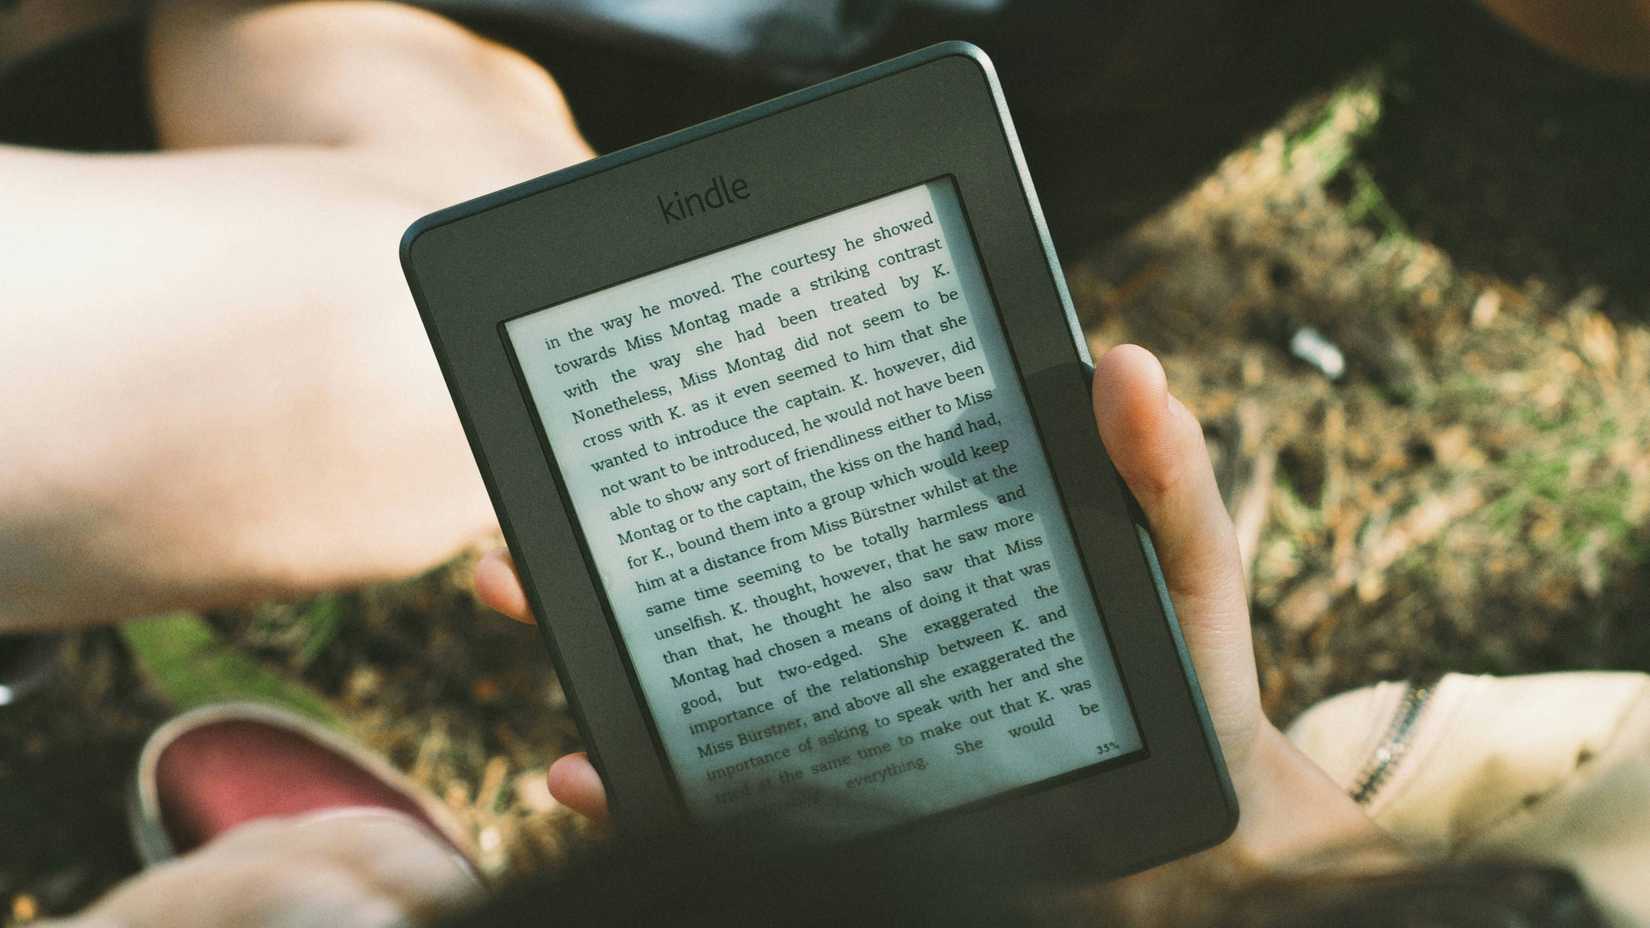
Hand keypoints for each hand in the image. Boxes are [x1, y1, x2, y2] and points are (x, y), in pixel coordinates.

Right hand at [475, 345, 1404, 903]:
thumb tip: (1121, 359)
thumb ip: (1161, 474)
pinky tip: (583, 769)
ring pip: (684, 667)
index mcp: (916, 539)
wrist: (1198, 822)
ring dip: (580, 634)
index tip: (634, 414)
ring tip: (515, 591)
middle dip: (593, 541)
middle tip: (516, 514)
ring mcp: (837, 706)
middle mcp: (853, 615)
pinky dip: (636, 775)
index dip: (707, 452)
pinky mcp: (839, 793)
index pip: (792, 481)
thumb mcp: (1182, 564)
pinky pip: (717, 779)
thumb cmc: (1187, 677)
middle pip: (703, 569)